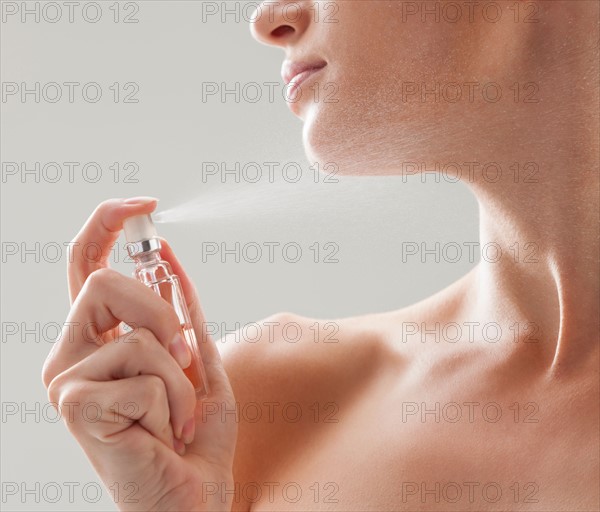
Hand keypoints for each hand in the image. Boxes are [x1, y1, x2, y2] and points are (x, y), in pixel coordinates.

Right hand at [42, 198, 237, 511]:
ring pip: (138, 334)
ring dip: (179, 377)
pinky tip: (162, 433)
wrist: (191, 497)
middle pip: (104, 282)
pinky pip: (144, 374)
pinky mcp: (75, 407)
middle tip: (182, 358)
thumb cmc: (191, 434)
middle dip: (162, 315)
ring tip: (174, 415)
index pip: (83, 267)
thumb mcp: (196, 359)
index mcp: (95, 342)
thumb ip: (180, 309)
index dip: (104, 225)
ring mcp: (66, 381)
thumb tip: (167, 255)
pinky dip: (173, 403)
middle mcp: (70, 356)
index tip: (142, 204)